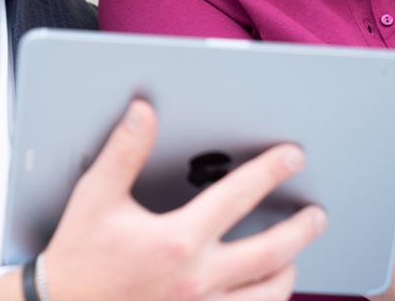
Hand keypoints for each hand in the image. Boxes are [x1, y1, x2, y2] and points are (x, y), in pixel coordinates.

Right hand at [39, 98, 325, 300]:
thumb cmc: (78, 258)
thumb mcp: (96, 197)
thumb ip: (124, 152)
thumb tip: (144, 111)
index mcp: (178, 241)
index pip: (239, 196)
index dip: (270, 171)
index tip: (292, 156)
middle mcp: (198, 280)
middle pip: (270, 253)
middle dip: (300, 230)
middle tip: (316, 214)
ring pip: (266, 296)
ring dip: (286, 272)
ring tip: (293, 257)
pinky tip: (262, 294)